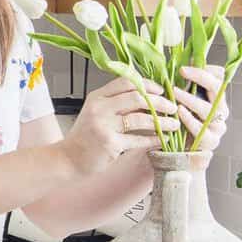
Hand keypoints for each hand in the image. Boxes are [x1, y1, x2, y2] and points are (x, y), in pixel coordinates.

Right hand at [61, 76, 180, 174]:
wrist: (67, 159)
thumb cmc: (85, 137)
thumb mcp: (96, 113)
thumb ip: (116, 103)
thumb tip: (147, 98)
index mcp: (97, 97)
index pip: (126, 82)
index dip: (148, 85)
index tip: (161, 91)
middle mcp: (99, 108)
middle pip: (137, 97)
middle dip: (160, 102)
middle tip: (173, 108)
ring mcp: (104, 126)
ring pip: (141, 119)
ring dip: (161, 122)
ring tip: (174, 124)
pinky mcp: (110, 144)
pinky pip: (138, 139)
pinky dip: (153, 139)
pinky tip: (162, 139)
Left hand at [175, 66, 229, 149]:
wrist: (178, 152)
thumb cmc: (179, 121)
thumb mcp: (181, 100)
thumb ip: (183, 84)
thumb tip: (178, 61)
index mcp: (217, 98)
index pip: (220, 77)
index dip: (206, 69)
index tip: (187, 64)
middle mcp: (221, 111)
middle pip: (217, 89)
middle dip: (200, 77)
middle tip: (182, 71)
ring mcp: (218, 127)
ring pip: (209, 109)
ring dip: (191, 99)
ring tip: (175, 92)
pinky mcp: (210, 142)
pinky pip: (201, 128)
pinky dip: (189, 119)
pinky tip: (179, 112)